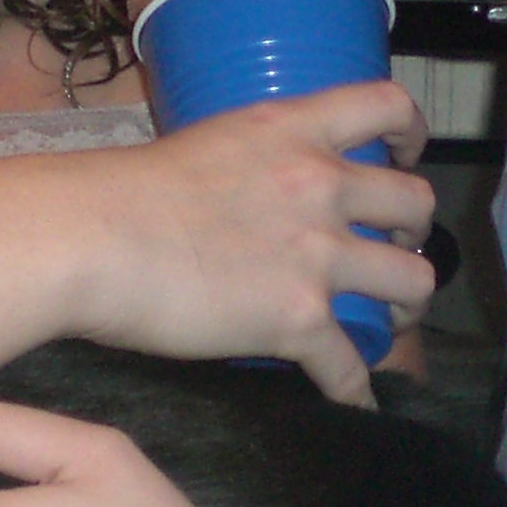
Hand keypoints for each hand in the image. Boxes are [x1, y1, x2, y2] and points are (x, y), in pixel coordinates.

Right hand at [75, 81, 436, 402]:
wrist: (91, 238)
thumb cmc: (119, 191)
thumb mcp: (203, 145)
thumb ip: (246, 163)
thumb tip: (242, 196)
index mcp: (294, 130)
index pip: (386, 105)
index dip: (411, 133)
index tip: (405, 155)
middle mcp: (321, 185)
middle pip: (415, 203)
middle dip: (412, 232)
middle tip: (389, 252)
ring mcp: (318, 254)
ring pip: (413, 282)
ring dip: (407, 306)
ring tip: (390, 321)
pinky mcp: (299, 318)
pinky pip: (351, 367)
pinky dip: (357, 390)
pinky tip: (353, 400)